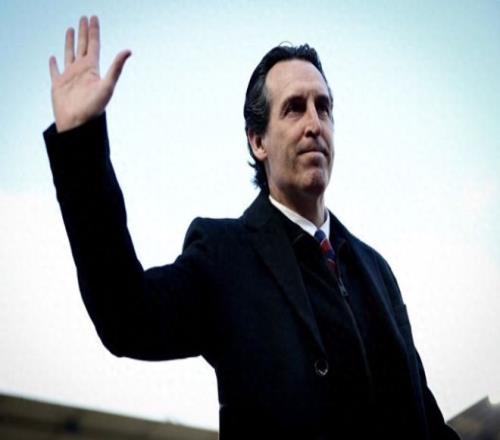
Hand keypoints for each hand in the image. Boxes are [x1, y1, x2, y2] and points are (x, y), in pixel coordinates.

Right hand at [49, 16, 130, 131]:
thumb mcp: (107, 86)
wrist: (79, 125)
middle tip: (84, 17)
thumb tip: (129, 50)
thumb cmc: (94, 108)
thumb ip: (116, 68)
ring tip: (70, 30)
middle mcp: (82, 70)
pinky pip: (54, 71)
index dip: (94, 30)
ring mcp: (70, 77)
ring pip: (69, 54)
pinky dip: (53, 64)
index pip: (94, 44)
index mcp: (92, 69)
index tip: (93, 17)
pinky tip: (52, 58)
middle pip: (83, 45)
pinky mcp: (58, 85)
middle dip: (84, 31)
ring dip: (69, 42)